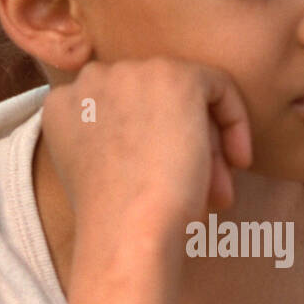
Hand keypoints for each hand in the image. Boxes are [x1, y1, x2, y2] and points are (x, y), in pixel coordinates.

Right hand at [40, 56, 252, 234]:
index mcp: (64, 105)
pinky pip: (217, 87)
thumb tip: (168, 144)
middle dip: (183, 149)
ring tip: (219, 193)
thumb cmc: (117, 223)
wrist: (128, 231)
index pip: (119, 111)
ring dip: (204, 147)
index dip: (151, 146)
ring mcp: (133, 72)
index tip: (170, 181)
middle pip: (152, 104)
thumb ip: (117, 144)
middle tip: (208, 195)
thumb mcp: (104, 174)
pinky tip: (238, 161)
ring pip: (183, 100)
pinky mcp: (176, 77)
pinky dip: (234, 121)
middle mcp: (92, 79)